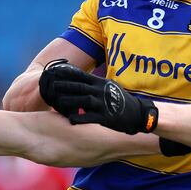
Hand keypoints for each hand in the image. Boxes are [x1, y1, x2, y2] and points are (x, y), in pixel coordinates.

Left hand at [41, 62, 156, 133]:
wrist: (139, 114)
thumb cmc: (120, 100)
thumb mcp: (108, 87)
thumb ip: (94, 83)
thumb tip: (78, 77)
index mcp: (100, 83)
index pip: (81, 75)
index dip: (68, 73)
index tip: (55, 71)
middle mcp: (101, 91)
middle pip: (79, 87)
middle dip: (64, 85)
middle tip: (51, 85)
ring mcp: (103, 104)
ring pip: (83, 100)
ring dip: (69, 101)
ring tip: (57, 102)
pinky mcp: (105, 117)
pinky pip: (90, 117)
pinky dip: (79, 118)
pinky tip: (70, 119)